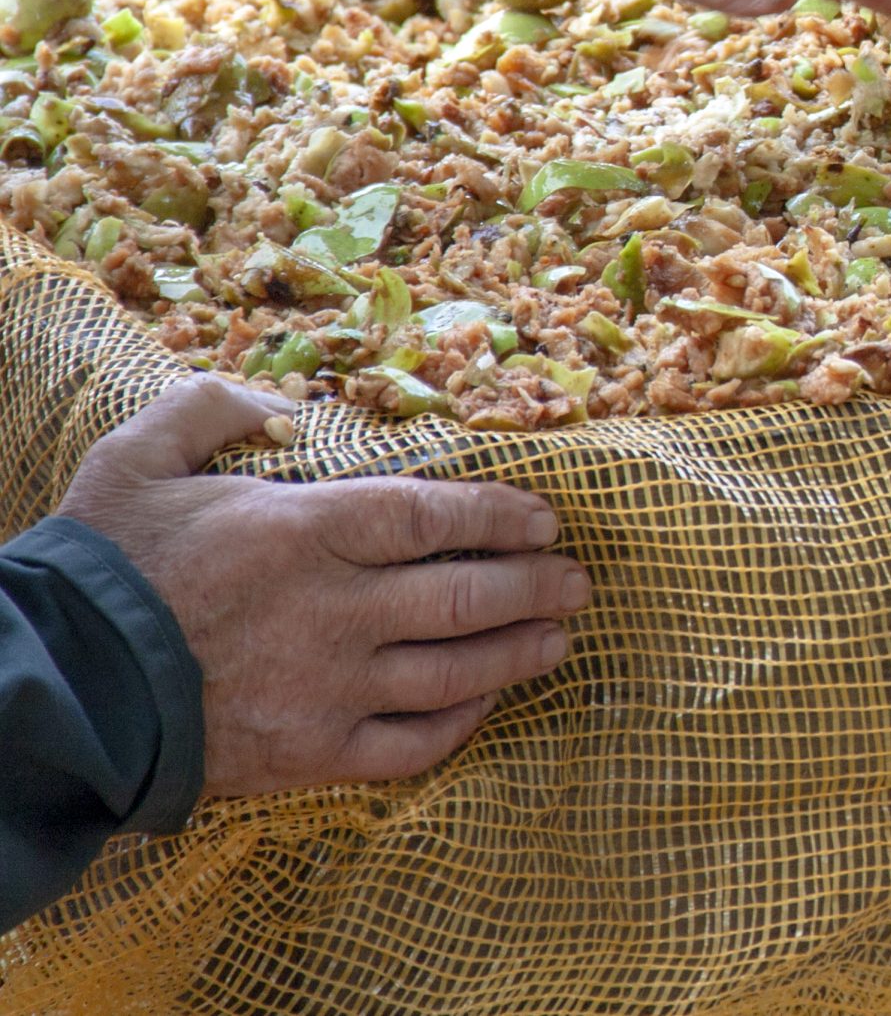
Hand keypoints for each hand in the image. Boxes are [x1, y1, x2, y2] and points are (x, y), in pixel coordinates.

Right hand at [57, 376, 587, 795]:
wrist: (52, 689)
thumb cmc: (99, 568)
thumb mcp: (140, 457)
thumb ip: (213, 408)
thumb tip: (280, 398)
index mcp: (302, 531)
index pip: (432, 515)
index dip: (499, 514)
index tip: (543, 516)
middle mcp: (332, 610)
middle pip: (464, 594)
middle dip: (535, 584)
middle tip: (577, 578)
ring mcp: (327, 688)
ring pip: (455, 671)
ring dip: (519, 651)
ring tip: (560, 635)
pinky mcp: (310, 755)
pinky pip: (412, 746)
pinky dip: (461, 724)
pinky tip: (486, 701)